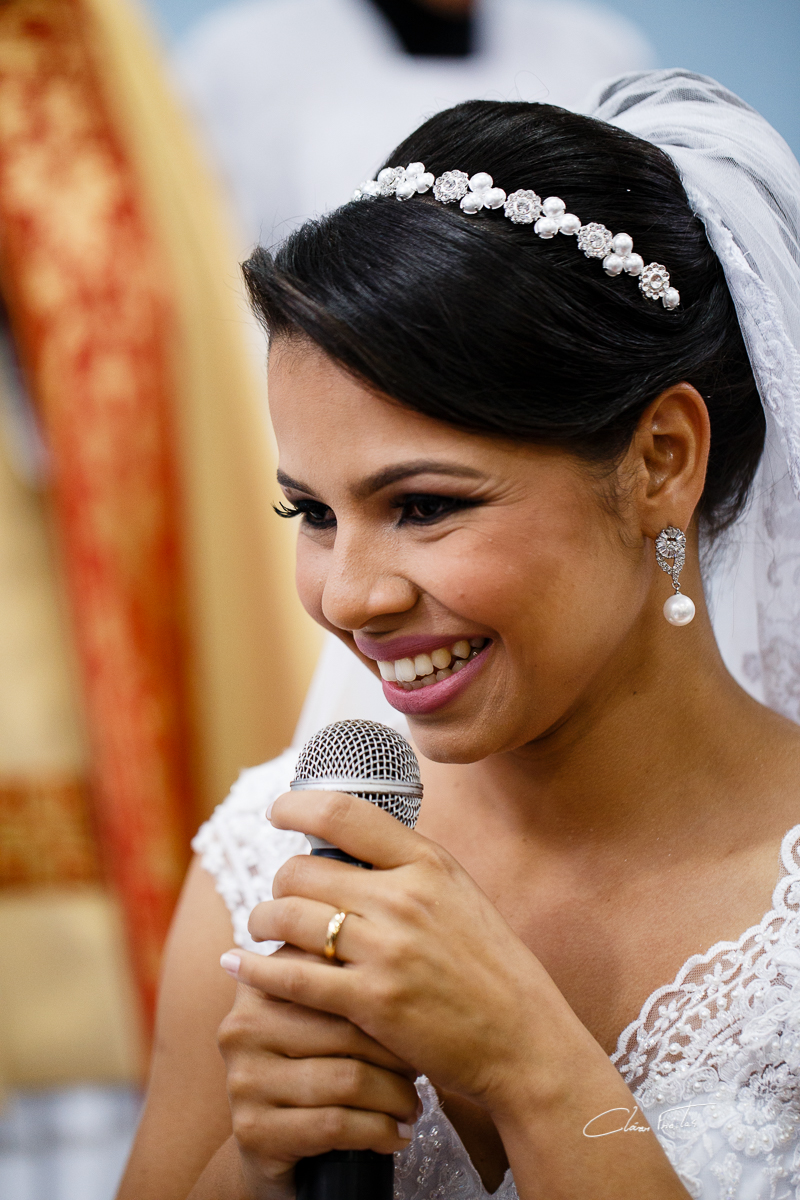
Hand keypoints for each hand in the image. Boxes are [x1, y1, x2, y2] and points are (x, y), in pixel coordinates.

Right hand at [217, 945, 420, 1199]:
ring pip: (348, 1080)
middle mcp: (242, 1025)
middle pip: (346, 1028)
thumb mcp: (319, 1014)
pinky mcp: (254, 1130)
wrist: (272, 1144)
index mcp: (259, 982)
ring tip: (413, 1105)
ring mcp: (245, 1079)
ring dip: (395, 1097)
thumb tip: (410, 926)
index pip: (335, 976)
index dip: (385, 998)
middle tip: (422, 1067)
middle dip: (396, 1053)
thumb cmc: (313, 1065)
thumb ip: (341, 971)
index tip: (417, 1016)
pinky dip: (379, 1132)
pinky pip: (336, 1124)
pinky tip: (398, 1135)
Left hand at [230, 792, 583, 1118]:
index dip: (299, 805)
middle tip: (281, 897)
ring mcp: (385, 950)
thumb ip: (409, 868)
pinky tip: (239, 966)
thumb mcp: (459, 895)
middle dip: (281, 882)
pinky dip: (257, 970)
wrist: (524, 1040)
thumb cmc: (490, 967)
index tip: (279, 811)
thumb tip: (351, 844)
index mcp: (427, 863)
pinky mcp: (370, 1001)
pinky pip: (292, 977)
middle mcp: (403, 898)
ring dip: (264, 921)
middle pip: (303, 869)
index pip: (345, 813)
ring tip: (262, 928)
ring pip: (289, 916)